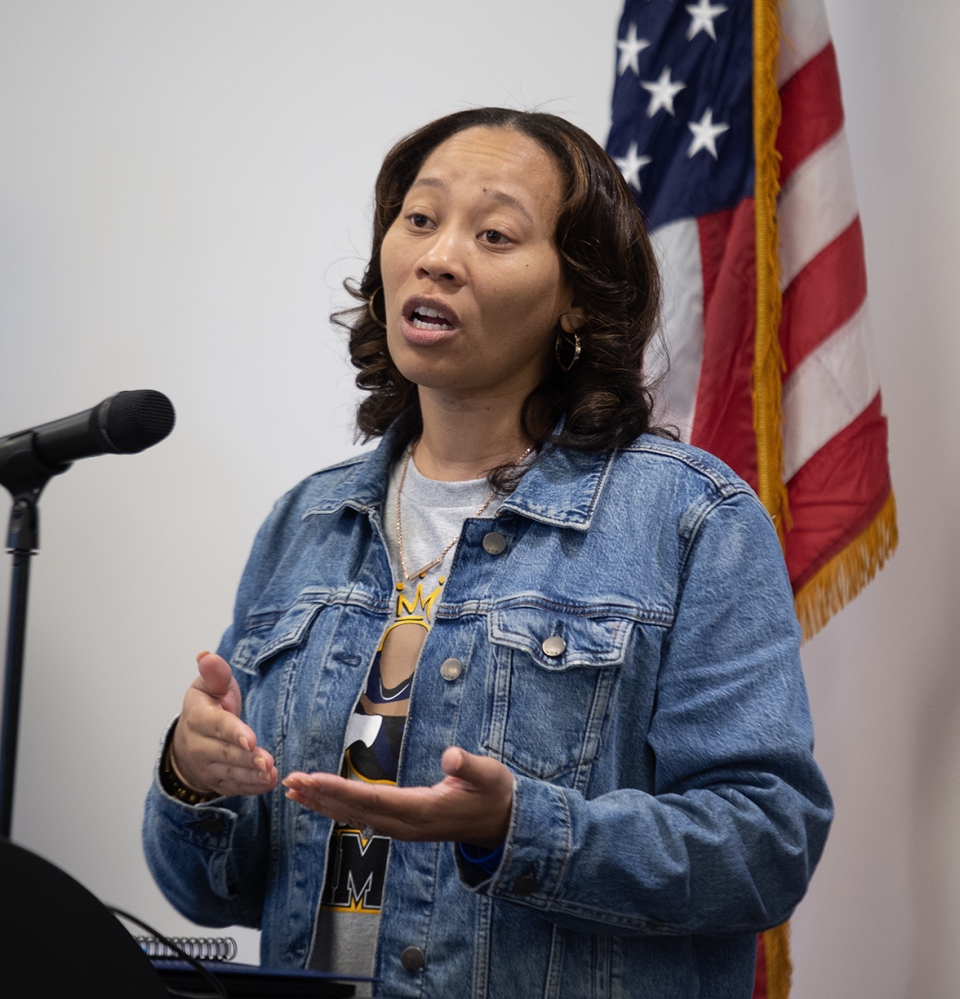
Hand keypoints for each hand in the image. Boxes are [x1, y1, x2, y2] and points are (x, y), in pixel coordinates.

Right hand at [170, 651, 277, 796]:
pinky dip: (250, 787)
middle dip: (246, 758)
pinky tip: (267, 783)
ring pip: (230, 772)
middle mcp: (198, 744)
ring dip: (251, 775)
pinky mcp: (216, 781)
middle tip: (267, 761)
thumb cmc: (209, 704)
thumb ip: (214, 672)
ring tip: (271, 774)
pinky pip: (233, 786)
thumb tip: (206, 655)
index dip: (233, 732)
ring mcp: (206, 766)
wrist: (192, 736)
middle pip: (225, 752)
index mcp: (198, 717)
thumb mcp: (210, 684)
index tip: (250, 739)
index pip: (217, 725)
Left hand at [282, 747, 512, 848]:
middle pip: (354, 810)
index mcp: (421, 811)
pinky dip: (339, 807)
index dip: (339, 789)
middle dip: (321, 796)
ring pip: (355, 816)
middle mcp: (405, 824)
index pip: (371, 800)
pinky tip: (323, 801)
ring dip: (324, 803)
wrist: (502, 824)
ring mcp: (403, 827)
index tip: (312, 779)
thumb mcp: (488, 775)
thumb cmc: (494, 795)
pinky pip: (363, 817)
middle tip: (290, 782)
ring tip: (295, 791)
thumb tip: (450, 755)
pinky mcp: (403, 824)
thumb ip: (468, 765)